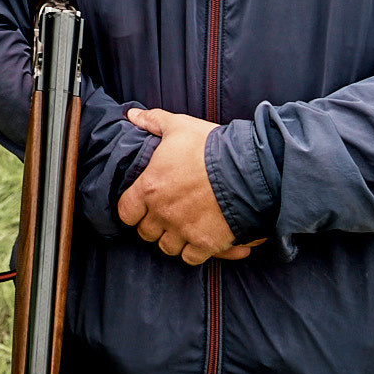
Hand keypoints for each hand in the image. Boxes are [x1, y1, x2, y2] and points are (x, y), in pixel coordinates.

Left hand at [115, 108, 259, 265]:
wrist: (248, 169)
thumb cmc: (211, 146)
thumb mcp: (179, 126)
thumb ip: (153, 121)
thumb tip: (133, 115)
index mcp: (150, 187)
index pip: (125, 211)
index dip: (132, 210)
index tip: (141, 206)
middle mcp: (162, 213)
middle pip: (146, 232)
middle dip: (153, 225)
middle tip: (166, 215)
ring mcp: (184, 230)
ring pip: (167, 247)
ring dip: (172, 239)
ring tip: (183, 227)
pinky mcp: (206, 243)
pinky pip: (190, 258)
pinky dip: (194, 252)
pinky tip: (200, 238)